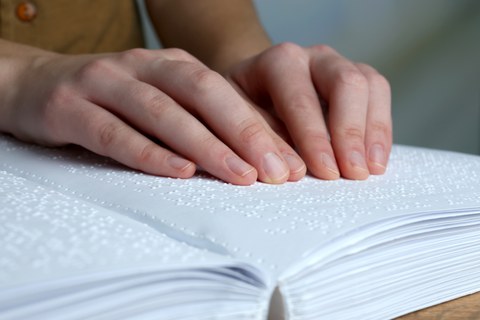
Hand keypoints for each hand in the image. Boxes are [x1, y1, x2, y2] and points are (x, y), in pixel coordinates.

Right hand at [3, 47, 306, 184]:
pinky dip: (149, 153)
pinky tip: (179, 172)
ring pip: (163, 112)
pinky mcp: (69, 108)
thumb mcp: (161, 100)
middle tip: (279, 172)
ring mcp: (104, 83)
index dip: (262, 127)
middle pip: (202, 94)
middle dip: (245, 133)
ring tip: (241, 176)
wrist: (34, 84)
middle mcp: (142, 67)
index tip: (292, 164)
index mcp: (172, 65)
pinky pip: (114, 132)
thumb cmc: (111, 100)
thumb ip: (201, 120)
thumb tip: (260, 152)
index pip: (226, 93)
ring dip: (206, 145)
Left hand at [226, 42, 391, 179]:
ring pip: (369, 86)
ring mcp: (338, 65)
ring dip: (372, 132)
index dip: (313, 136)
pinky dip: (381, 129)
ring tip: (369, 171)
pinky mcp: (358, 79)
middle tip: (351, 173)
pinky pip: (379, 95)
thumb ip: (259, 140)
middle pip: (344, 83)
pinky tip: (376, 160)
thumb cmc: (242, 110)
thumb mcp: (236, 120)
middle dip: (349, 132)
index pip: (300, 97)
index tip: (325, 171)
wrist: (254, 89)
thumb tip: (289, 170)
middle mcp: (313, 57)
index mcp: (278, 62)